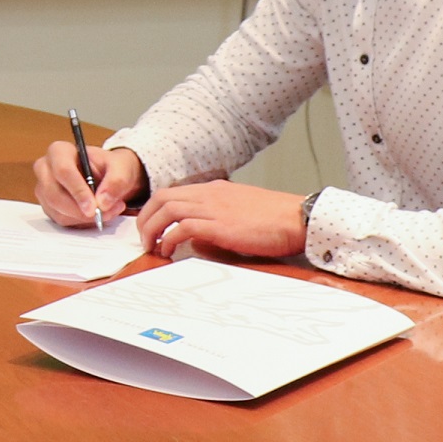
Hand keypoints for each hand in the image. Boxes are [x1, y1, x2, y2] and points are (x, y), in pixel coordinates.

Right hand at [37, 141, 142, 228]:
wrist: (109, 176)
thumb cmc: (111, 166)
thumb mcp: (122, 167)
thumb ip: (117, 181)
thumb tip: (102, 202)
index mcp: (59, 151)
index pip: (63, 171)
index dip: (78, 191)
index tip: (94, 207)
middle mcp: (46, 169)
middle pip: (54, 195)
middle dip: (80, 210)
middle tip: (104, 214)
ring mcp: (44, 189)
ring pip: (57, 211)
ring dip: (83, 218)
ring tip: (108, 212)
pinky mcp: (48, 206)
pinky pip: (61, 220)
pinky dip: (80, 222)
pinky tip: (95, 215)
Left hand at [136, 179, 310, 259]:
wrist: (298, 217)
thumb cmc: (276, 218)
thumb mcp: (240, 210)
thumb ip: (217, 216)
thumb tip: (197, 237)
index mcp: (215, 189)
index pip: (173, 192)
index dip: (155, 208)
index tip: (150, 226)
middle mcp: (210, 195)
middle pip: (162, 198)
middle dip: (146, 218)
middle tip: (144, 239)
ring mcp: (214, 208)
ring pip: (167, 210)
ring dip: (152, 229)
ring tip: (151, 247)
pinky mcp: (220, 226)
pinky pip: (182, 228)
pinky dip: (169, 239)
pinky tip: (169, 252)